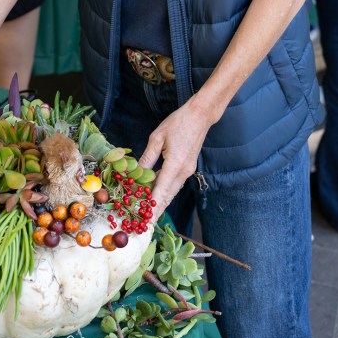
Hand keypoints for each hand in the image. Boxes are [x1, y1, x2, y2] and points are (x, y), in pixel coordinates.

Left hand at [139, 98, 212, 216]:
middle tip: (142, 222)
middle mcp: (183, 172)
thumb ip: (147, 157)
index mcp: (175, 164)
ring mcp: (187, 171)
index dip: (152, 208)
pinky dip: (164, 191)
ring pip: (171, 191)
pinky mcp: (188, 168)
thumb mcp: (157, 138)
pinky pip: (174, 184)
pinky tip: (155, 194)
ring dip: (160, 202)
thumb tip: (137, 173)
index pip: (161, 191)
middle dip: (155, 210)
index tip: (146, 221)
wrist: (199, 116)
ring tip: (146, 212)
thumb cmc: (177, 123)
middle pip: (167, 196)